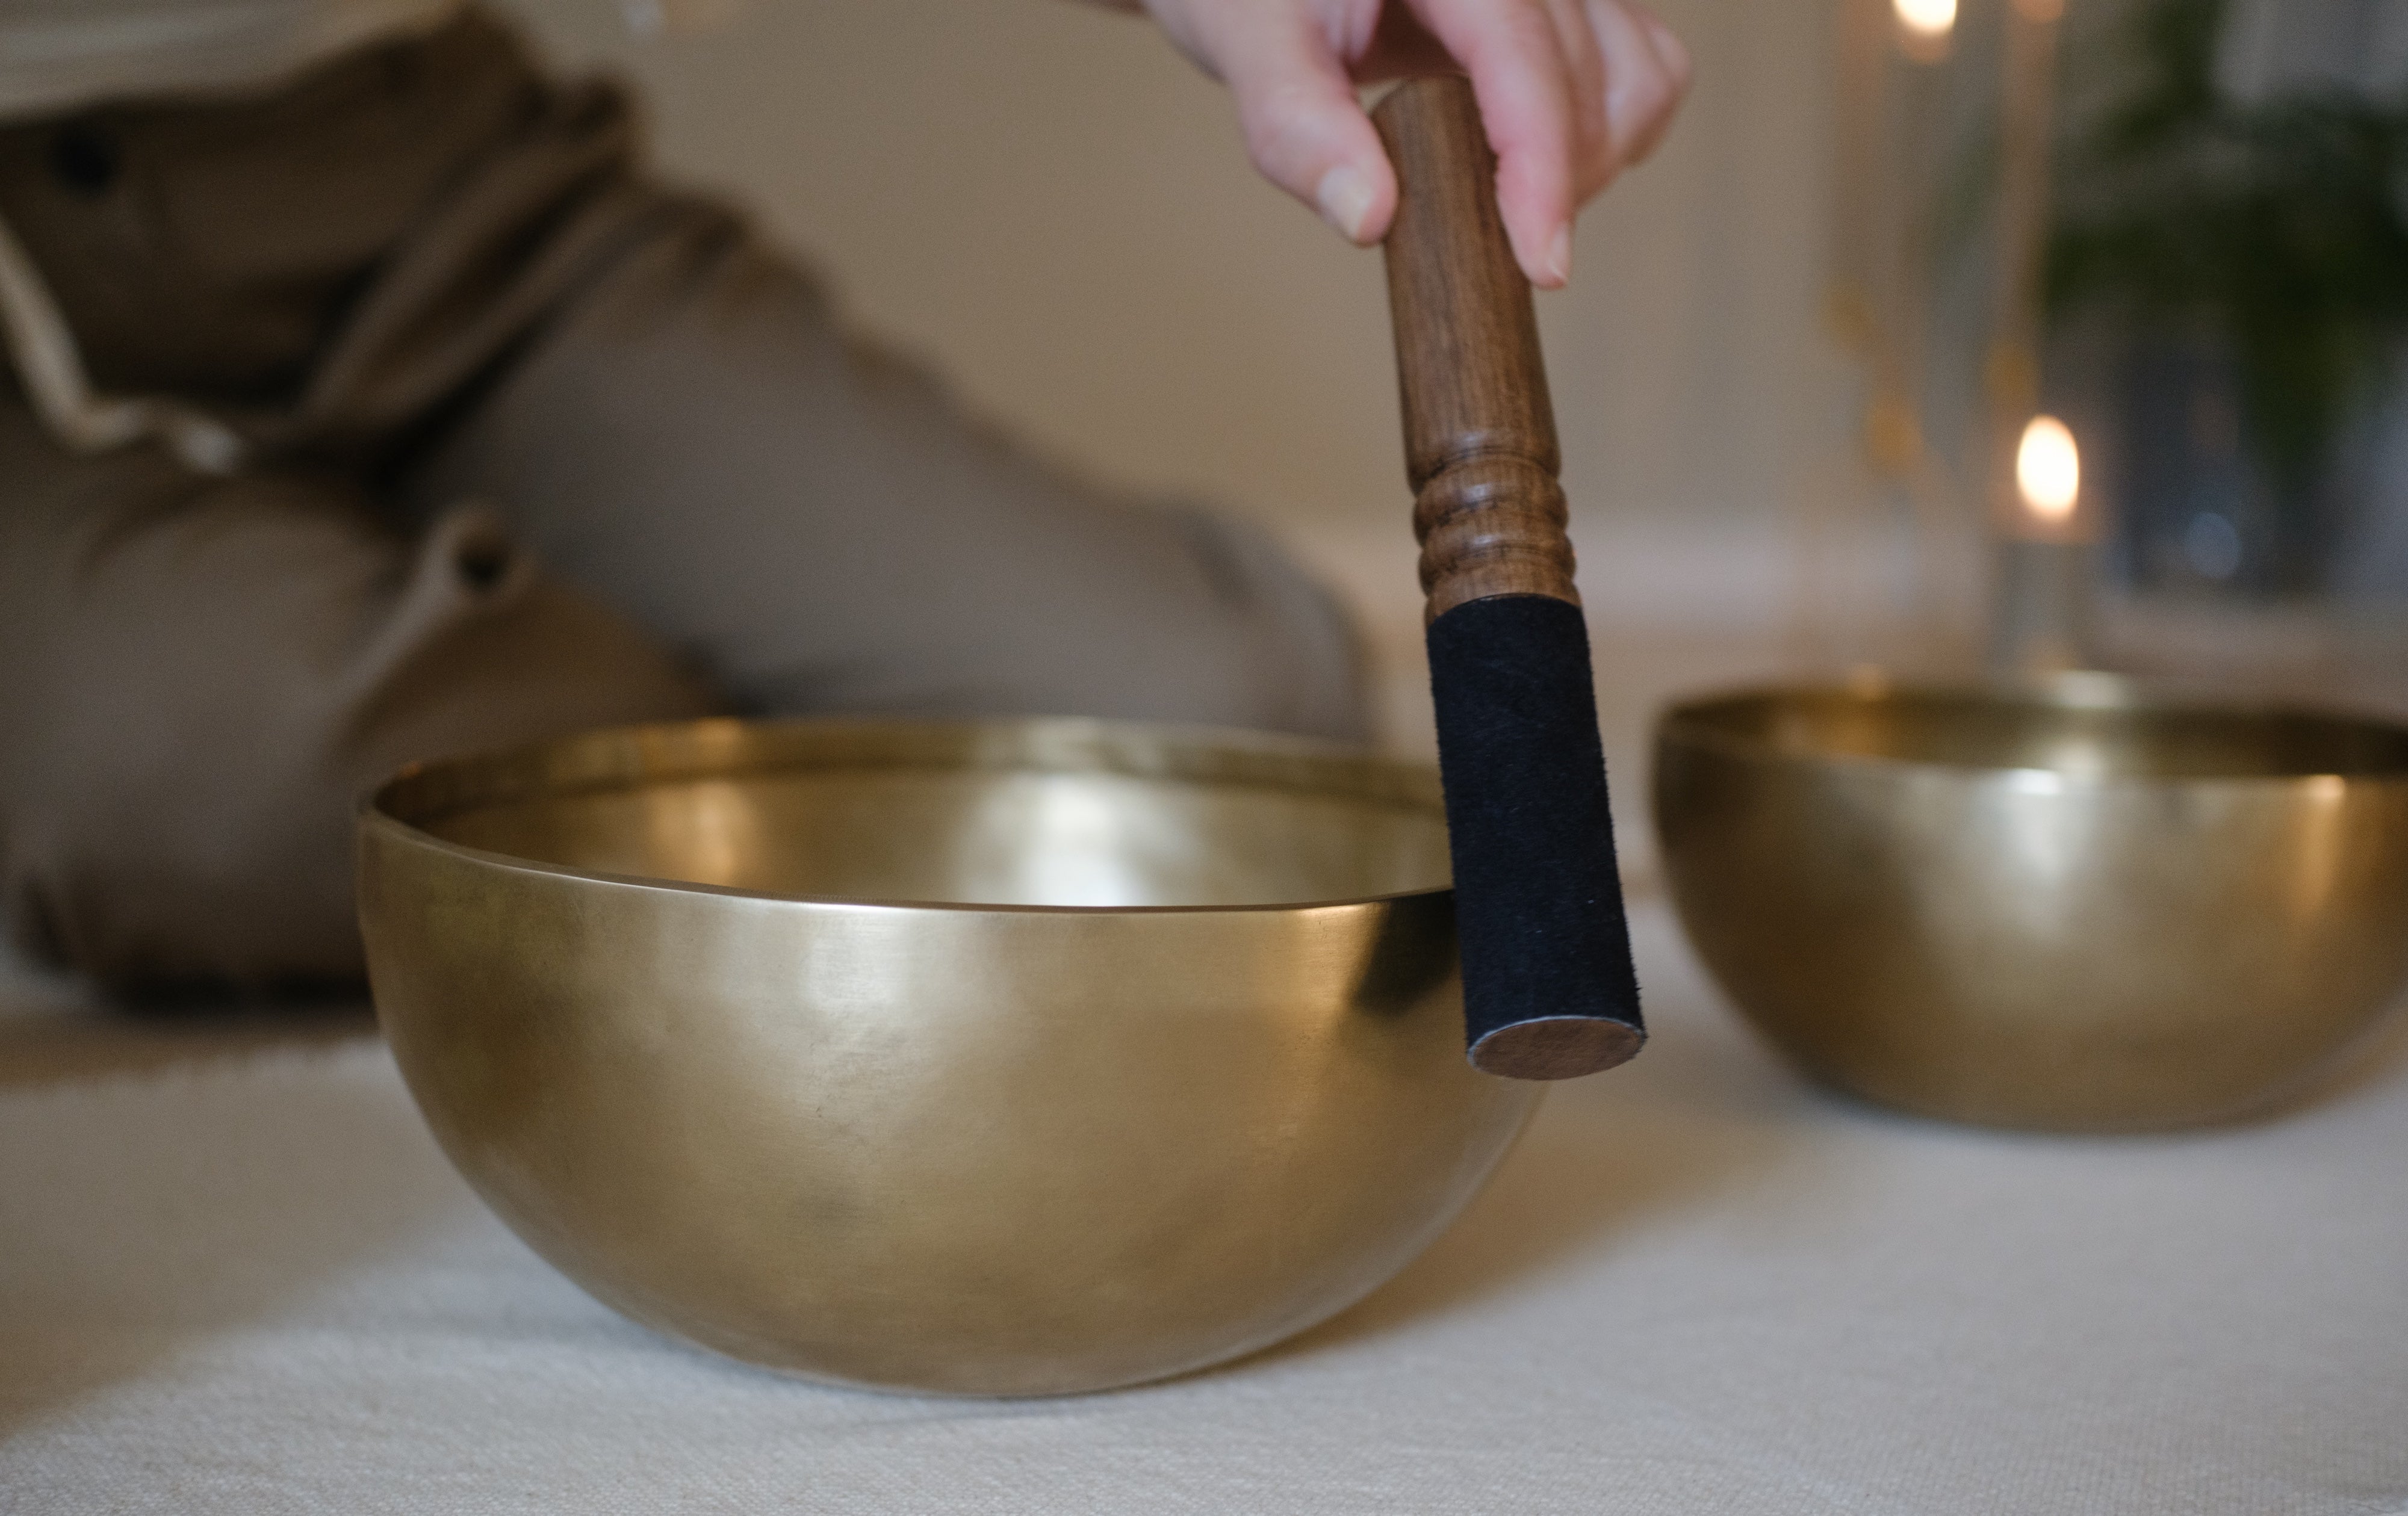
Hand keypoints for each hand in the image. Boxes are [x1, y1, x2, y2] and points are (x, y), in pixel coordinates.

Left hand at [1096, 0, 1689, 286]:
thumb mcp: (1245, 39)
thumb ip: (1295, 124)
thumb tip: (1368, 217)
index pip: (1524, 51)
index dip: (1542, 164)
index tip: (1542, 264)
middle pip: (1588, 78)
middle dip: (1550, 184)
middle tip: (1476, 245)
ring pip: (1641, 78)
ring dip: (1591, 164)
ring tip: (1503, 203)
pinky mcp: (1577, 6)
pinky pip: (1646, 68)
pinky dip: (1613, 134)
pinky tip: (1538, 165)